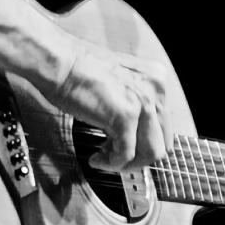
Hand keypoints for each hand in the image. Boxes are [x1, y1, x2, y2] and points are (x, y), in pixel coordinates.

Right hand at [45, 39, 171, 172]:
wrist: (60, 61)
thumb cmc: (79, 70)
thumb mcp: (120, 83)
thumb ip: (133, 103)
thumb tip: (135, 134)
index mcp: (157, 80)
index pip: (164, 127)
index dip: (144, 143)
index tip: (125, 147)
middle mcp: (156, 90)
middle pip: (162, 143)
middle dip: (138, 157)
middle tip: (116, 157)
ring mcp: (144, 102)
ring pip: (150, 154)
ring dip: (127, 164)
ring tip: (105, 157)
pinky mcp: (125, 116)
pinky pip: (125, 155)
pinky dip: (110, 163)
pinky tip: (96, 157)